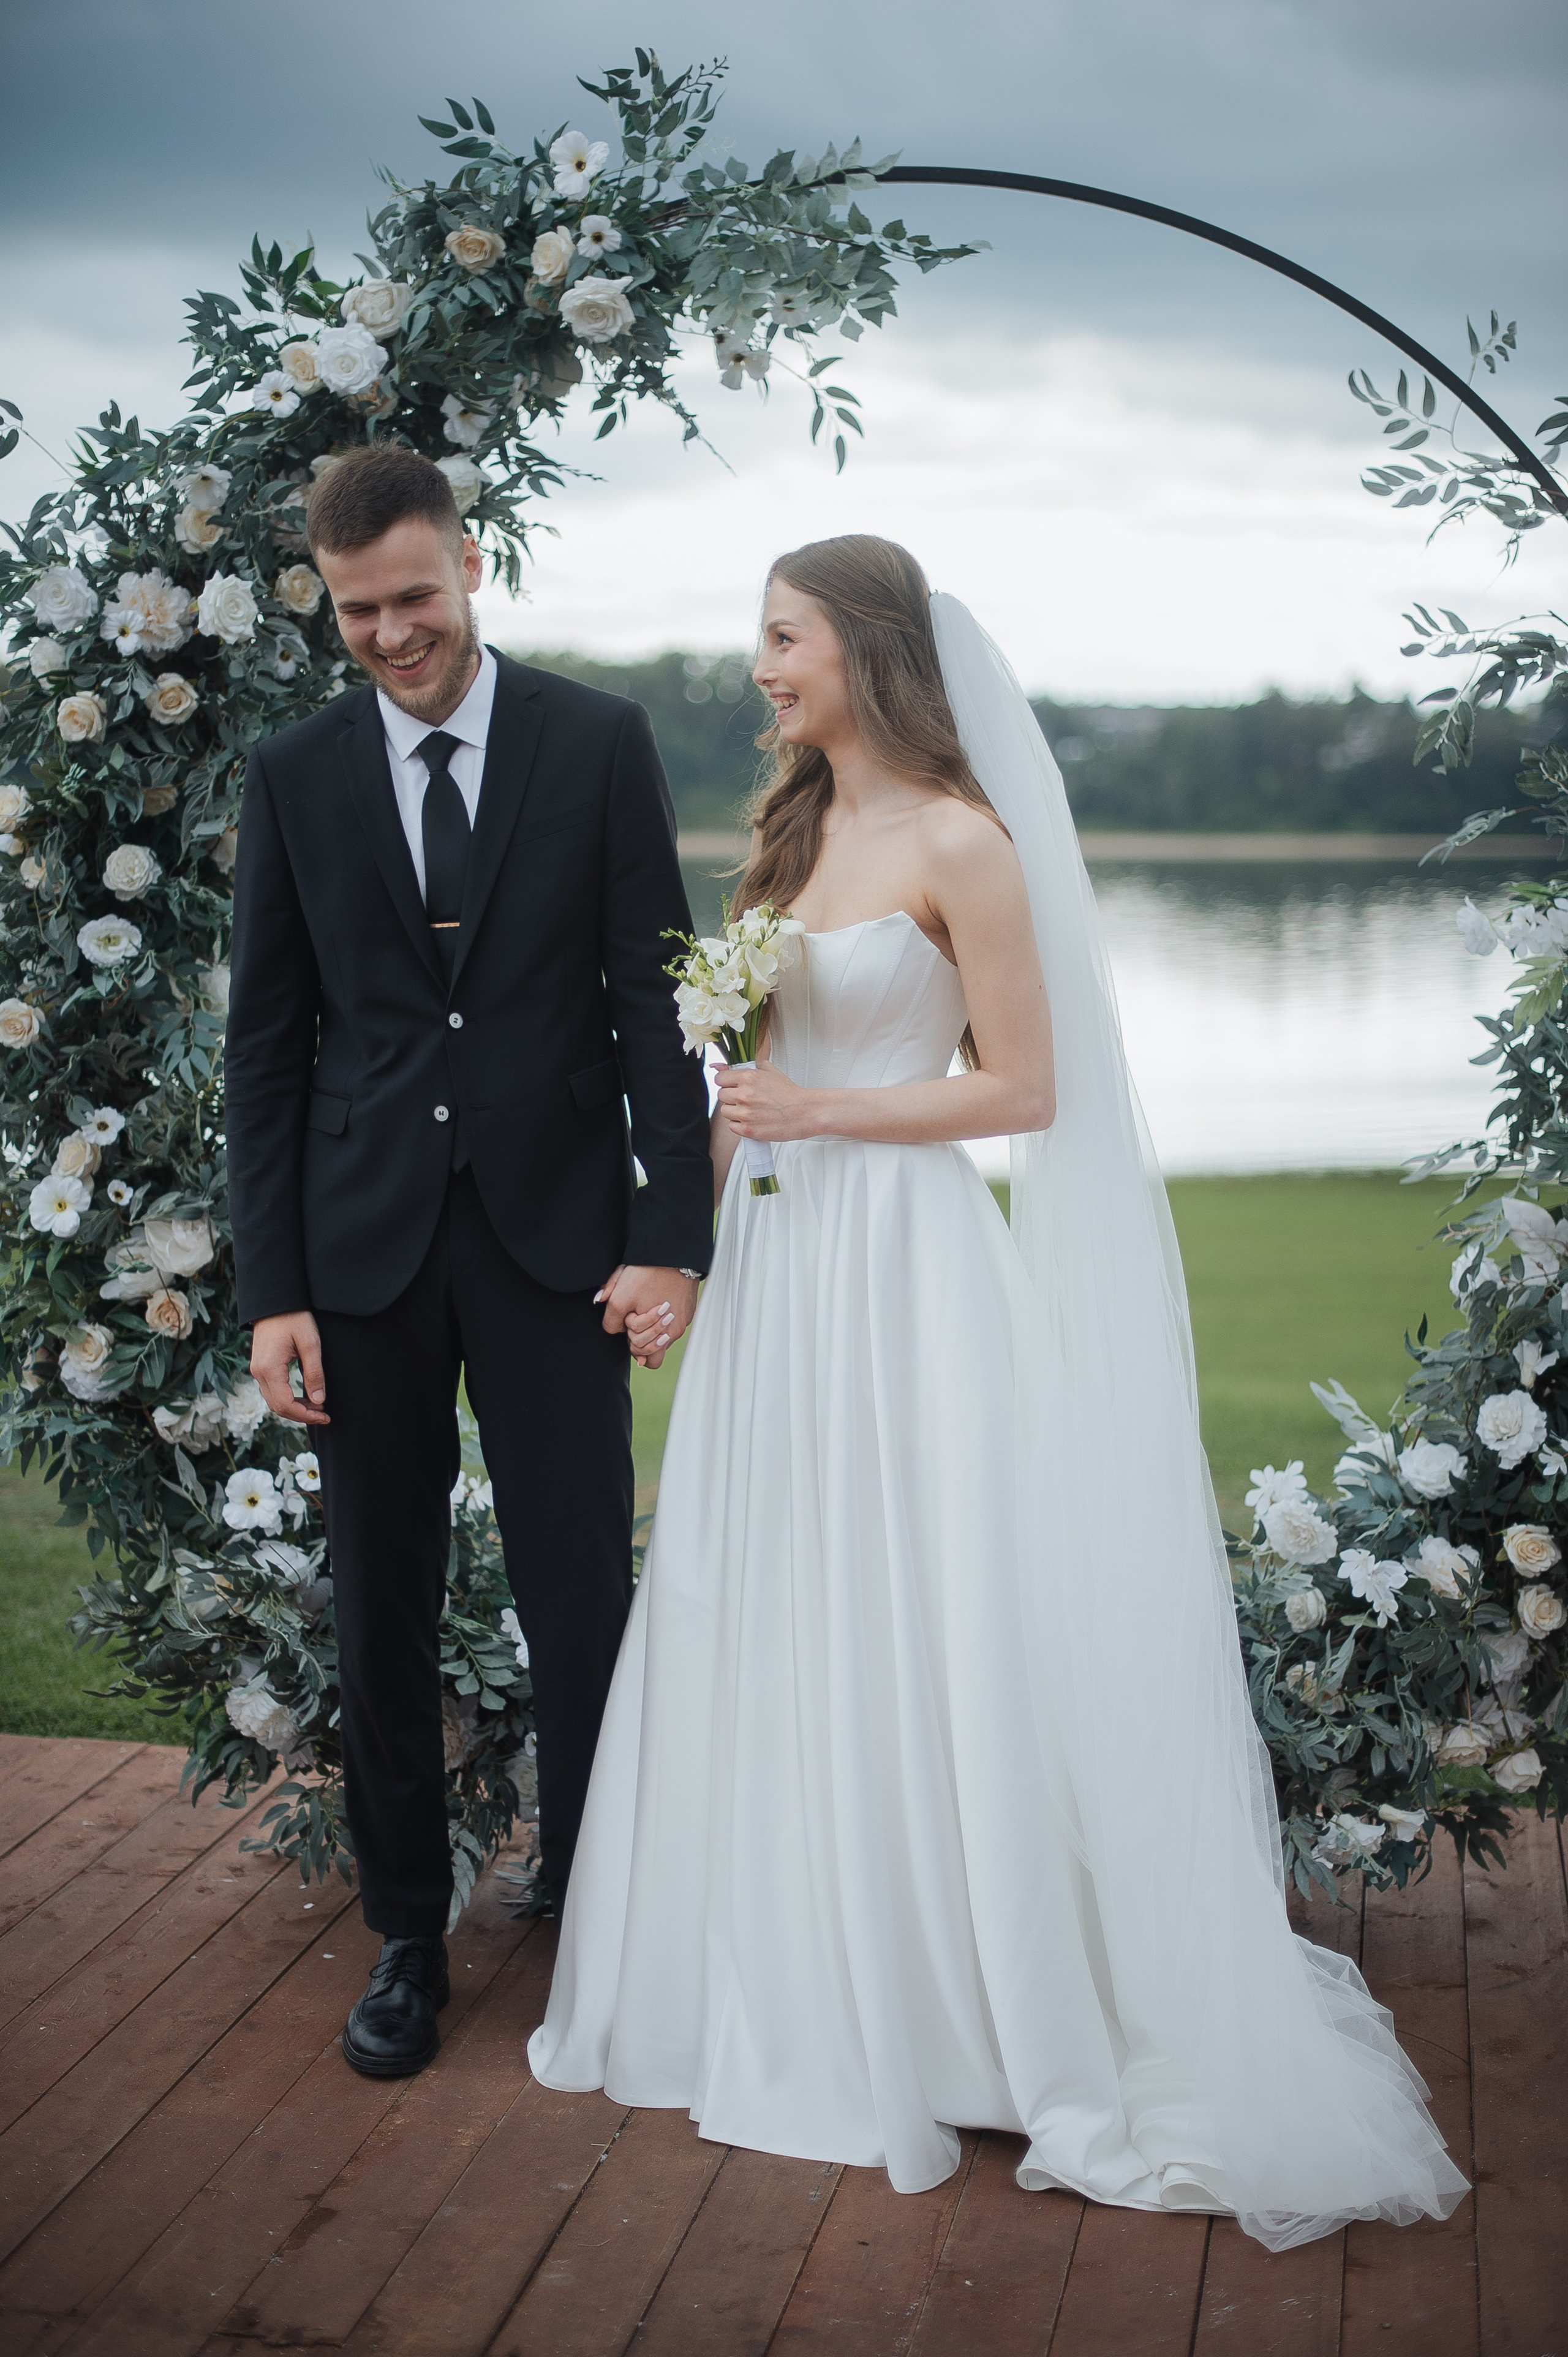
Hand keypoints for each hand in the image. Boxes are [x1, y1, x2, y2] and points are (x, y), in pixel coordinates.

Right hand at [250, 1310, 329, 1425]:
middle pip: (278, 1407)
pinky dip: (288, 1398)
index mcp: (269, 1368)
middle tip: (324, 1413)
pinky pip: (272, 1391)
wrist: (275, 1300)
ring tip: (318, 1405)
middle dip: (302, 1414)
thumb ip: (314, 1373)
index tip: (325, 1416)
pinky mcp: (261, 1366)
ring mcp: (257, 1370)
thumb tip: (318, 1400)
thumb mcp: (310, 1343)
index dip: (306, 1415)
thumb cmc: (294, 1317)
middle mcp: (258, 1372)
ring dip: (295, 1407)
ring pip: (274, 1401)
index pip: (286, 1404)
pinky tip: (305, 1396)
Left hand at [595, 1265, 698, 1370]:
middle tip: (637, 1316)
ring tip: (647, 1309)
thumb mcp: (619, 1295)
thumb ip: (610, 1318)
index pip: (639, 1354)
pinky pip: (674, 1324)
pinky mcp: (688, 1312)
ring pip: (663, 1338)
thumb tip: (611, 1329)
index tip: (629, 1319)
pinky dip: (665, 1319)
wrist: (673, 1253)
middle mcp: (672, 1332)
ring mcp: (682, 1322)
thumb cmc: (647, 1273)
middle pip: (653, 1352)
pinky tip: (658, 1300)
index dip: (629, 1338)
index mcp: (656, 1332)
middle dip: (641, 1338)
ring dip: (653, 1330)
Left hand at [711, 1051, 816, 1142]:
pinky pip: (732, 1126)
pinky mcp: (748, 1130)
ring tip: (750, 1111)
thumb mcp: (769, 1072)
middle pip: (722, 1096)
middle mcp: (744, 1094)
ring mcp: (745, 1113)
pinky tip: (752, 1121)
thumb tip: (721, 1066)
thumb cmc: (790, 1094)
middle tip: (746, 1099)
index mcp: (748, 1077)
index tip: (732, 1086)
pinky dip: (740, 1125)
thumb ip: (746, 1068)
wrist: (805, 1112)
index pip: (720, 1079)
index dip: (726, 1082)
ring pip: (725, 1112)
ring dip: (735, 1112)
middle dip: (732, 1097)